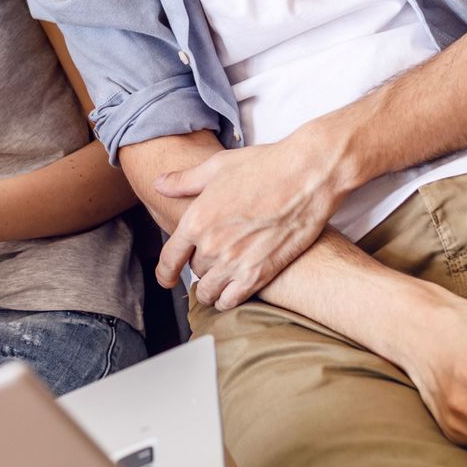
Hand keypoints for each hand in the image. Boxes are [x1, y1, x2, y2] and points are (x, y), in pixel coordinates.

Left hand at [153, 139, 346, 306]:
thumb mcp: (217, 167)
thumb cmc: (264, 166)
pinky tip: (231, 294)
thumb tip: (160, 184)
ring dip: (211, 289)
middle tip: (212, 259)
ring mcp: (235, 263)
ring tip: (218, 283)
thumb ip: (184, 181)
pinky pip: (232, 300)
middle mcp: (212, 246)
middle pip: (195, 271)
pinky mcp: (260, 274)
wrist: (306, 177)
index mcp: (197, 220)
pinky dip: (228, 300)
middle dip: (200, 265)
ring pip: (210, 291)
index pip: (169, 258)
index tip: (166, 278)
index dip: (164, 272)